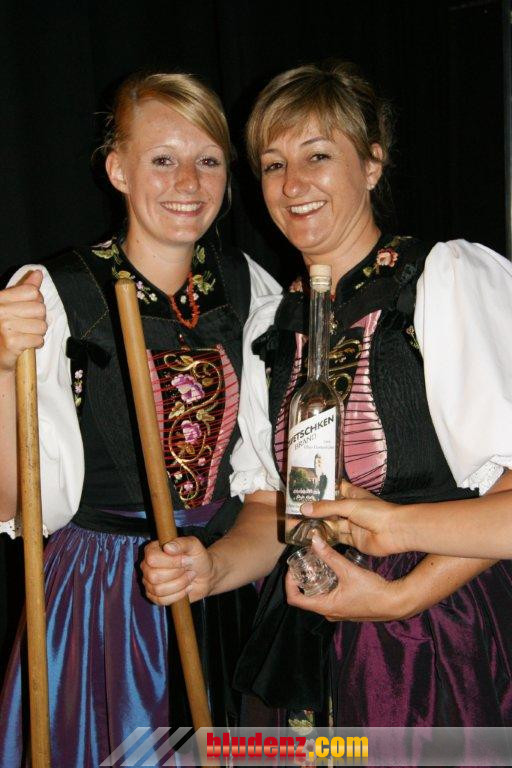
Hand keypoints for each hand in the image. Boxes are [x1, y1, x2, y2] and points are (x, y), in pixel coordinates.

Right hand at [0, 270, 46, 371]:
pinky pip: (38, 339)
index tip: (29, 309)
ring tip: (26, 335)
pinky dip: (36, 343)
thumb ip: (24, 289)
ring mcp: (5, 327)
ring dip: (37, 332)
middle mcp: (0, 311)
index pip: (32, 292)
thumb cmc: (2, 330)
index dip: (36, 301)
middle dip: (38, 319)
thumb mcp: (9, 305)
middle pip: (39, 309)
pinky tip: (25, 344)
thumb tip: (38, 274)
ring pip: (41, 325)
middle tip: (27, 325)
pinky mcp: (12, 343)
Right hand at [141, 537, 214, 604]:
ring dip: (179, 584)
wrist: (205, 575)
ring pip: (158, 589)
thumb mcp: (193, 545)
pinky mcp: (154, 596)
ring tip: (189, 578)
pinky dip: (178, 595)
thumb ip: (181, 543)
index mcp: (153, 550)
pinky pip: (161, 600)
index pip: (152, 559)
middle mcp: (147, 566)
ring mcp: (149, 582)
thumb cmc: (198, 558)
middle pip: (154, 576)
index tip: (186, 560)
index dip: (171, 562)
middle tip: (187, 569)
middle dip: (177, 574)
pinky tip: (186, 588)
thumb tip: (167, 547)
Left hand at [285, 534, 403, 621]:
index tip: (292, 568)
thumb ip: (330, 555)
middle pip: (305, 598)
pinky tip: (332, 572)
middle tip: (304, 563)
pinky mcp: (346, 609)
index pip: (294, 599)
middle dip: (302, 580)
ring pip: (318, 597)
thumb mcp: (348, 570)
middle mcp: (329, 613)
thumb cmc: (372, 591)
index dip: (289, 583)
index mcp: (325, 607)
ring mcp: (338, 612)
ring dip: (315, 582)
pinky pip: (329, 598)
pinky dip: (326, 586)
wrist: (395, 603)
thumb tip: (314, 540)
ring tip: (316, 564)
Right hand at [301, 479, 404, 556]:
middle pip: (329, 509)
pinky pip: (337, 538)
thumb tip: (304, 508)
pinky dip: (326, 538)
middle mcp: (350, 508)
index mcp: (352, 494)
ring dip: (318, 525)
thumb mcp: (349, 505)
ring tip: (298, 524)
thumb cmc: (375, 512)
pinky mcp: (353, 540)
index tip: (302, 490)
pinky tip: (312, 537)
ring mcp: (351, 524)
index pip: (333, 488)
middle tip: (295, 511)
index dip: (320, 489)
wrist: (395, 532)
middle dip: (315, 510)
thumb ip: (326, 508)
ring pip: (331, 524)